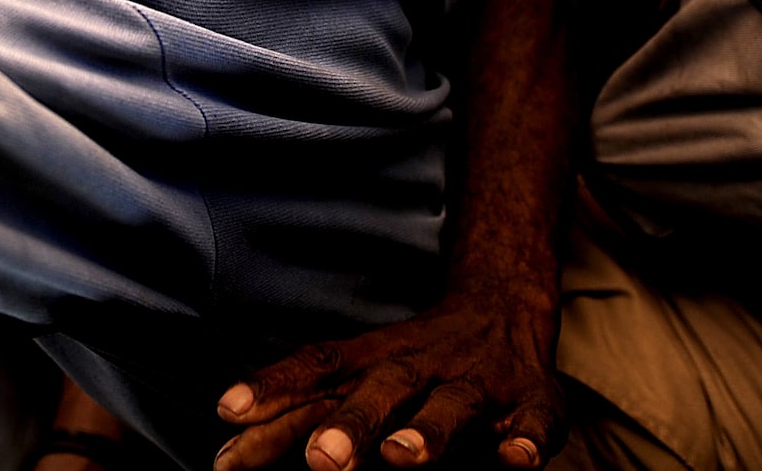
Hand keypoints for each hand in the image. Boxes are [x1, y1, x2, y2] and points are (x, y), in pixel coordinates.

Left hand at [215, 290, 562, 469]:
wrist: (505, 305)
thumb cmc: (414, 361)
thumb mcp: (356, 375)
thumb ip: (298, 410)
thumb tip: (226, 449)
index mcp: (374, 361)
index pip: (318, 370)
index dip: (274, 389)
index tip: (227, 414)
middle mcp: (422, 367)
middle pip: (384, 388)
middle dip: (352, 424)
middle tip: (319, 460)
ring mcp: (479, 383)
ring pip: (455, 405)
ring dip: (429, 432)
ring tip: (402, 459)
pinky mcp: (534, 403)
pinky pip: (535, 424)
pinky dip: (527, 443)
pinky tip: (515, 462)